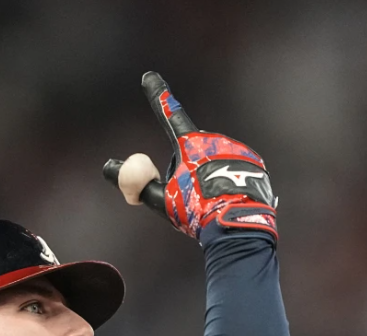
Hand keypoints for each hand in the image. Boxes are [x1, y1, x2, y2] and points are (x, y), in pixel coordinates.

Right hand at [103, 72, 276, 241]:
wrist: (239, 227)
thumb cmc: (198, 214)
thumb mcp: (162, 201)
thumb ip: (136, 184)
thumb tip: (111, 167)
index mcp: (191, 144)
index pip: (168, 115)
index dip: (157, 96)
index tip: (149, 77)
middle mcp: (216, 140)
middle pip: (191, 153)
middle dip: (187, 171)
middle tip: (192, 198)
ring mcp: (238, 150)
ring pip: (214, 162)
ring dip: (209, 178)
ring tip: (214, 203)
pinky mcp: (255, 163)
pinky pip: (235, 169)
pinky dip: (230, 183)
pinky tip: (230, 201)